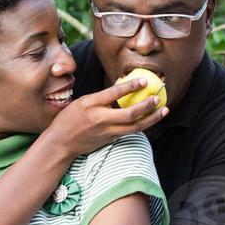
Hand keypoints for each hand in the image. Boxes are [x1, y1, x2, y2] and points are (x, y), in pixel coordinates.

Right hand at [50, 77, 168, 157]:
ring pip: (134, 126)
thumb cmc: (70, 119)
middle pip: (129, 114)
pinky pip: (129, 132)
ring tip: (163, 110)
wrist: (61, 143)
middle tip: (158, 97)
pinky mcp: (109, 140)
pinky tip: (151, 120)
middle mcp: (100, 118)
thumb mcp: (82, 102)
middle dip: (147, 106)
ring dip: (151, 118)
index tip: (144, 81)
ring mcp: (106, 131)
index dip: (131, 86)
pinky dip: (142, 125)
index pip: (114, 93)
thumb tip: (121, 86)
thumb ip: (101, 97)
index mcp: (91, 104)